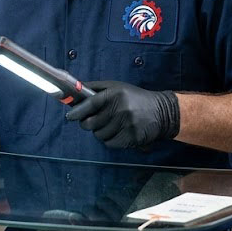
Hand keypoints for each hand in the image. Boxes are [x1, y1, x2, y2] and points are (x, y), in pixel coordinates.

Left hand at [65, 80, 179, 148]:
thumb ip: (95, 88)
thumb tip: (74, 91)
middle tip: (92, 121)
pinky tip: (117, 132)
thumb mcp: (117, 87)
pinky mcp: (131, 138)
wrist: (162, 111)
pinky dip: (110, 139)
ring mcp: (126, 124)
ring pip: (99, 135)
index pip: (90, 104)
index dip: (77, 111)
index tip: (70, 116)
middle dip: (87, 123)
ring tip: (110, 124)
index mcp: (115, 94)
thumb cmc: (135, 98)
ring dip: (100, 132)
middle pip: (90, 123)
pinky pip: (109, 143)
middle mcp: (120, 109)